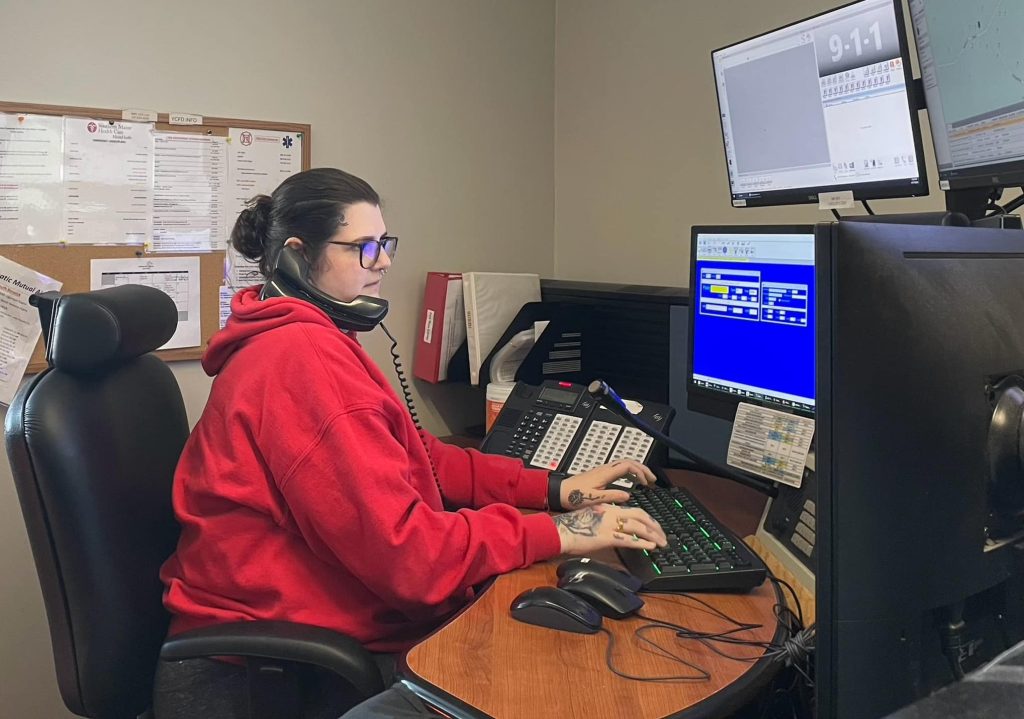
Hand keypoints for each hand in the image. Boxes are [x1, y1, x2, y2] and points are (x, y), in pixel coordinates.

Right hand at [553, 503, 667, 554]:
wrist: (559, 531)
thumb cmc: (572, 527)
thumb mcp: (593, 519)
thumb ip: (607, 523)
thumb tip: (618, 532)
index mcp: (609, 508)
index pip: (634, 510)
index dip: (648, 519)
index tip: (655, 526)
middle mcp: (611, 513)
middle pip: (641, 515)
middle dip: (655, 525)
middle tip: (663, 536)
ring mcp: (610, 524)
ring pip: (638, 526)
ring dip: (653, 535)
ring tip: (661, 543)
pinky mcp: (606, 537)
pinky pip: (629, 539)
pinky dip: (642, 542)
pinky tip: (650, 546)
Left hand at [559, 460, 656, 508]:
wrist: (559, 492)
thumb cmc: (573, 496)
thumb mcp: (594, 498)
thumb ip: (612, 496)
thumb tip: (628, 495)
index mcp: (605, 473)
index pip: (627, 465)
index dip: (640, 472)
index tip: (647, 482)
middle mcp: (604, 469)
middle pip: (628, 462)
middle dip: (642, 469)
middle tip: (653, 479)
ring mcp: (602, 470)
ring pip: (623, 464)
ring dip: (636, 470)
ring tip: (646, 480)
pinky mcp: (599, 474)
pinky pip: (618, 468)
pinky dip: (628, 472)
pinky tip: (631, 481)